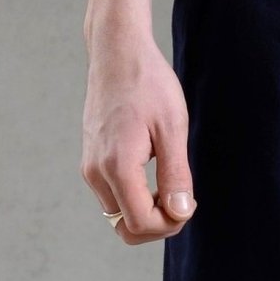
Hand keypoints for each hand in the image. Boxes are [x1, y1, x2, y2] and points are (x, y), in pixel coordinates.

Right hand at [81, 33, 194, 244]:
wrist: (117, 53)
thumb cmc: (148, 84)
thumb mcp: (172, 128)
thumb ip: (176, 175)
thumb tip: (180, 213)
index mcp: (116, 166)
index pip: (140, 223)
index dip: (170, 223)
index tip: (190, 202)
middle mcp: (96, 172)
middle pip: (125, 227)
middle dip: (157, 224)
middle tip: (182, 199)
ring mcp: (89, 167)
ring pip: (117, 214)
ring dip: (145, 211)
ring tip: (170, 182)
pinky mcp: (90, 160)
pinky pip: (112, 195)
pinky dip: (134, 197)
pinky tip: (154, 172)